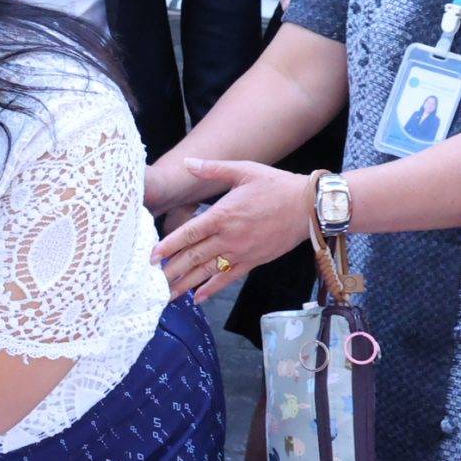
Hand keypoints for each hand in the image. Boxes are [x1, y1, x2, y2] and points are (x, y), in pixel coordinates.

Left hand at [150, 159, 313, 301]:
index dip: (169, 245)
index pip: (189, 233)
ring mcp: (241, 252)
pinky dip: (212, 288)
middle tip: (151, 281)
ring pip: (207, 271)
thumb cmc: (276, 186)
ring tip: (166, 294)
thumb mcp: (244, 171)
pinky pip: (229, 278)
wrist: (310, 207)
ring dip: (186, 283)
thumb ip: (213, 169)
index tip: (151, 256)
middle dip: (171, 270)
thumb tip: (188, 162)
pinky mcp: (253, 262)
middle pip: (194, 256)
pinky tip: (198, 297)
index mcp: (223, 215)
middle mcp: (229, 237)